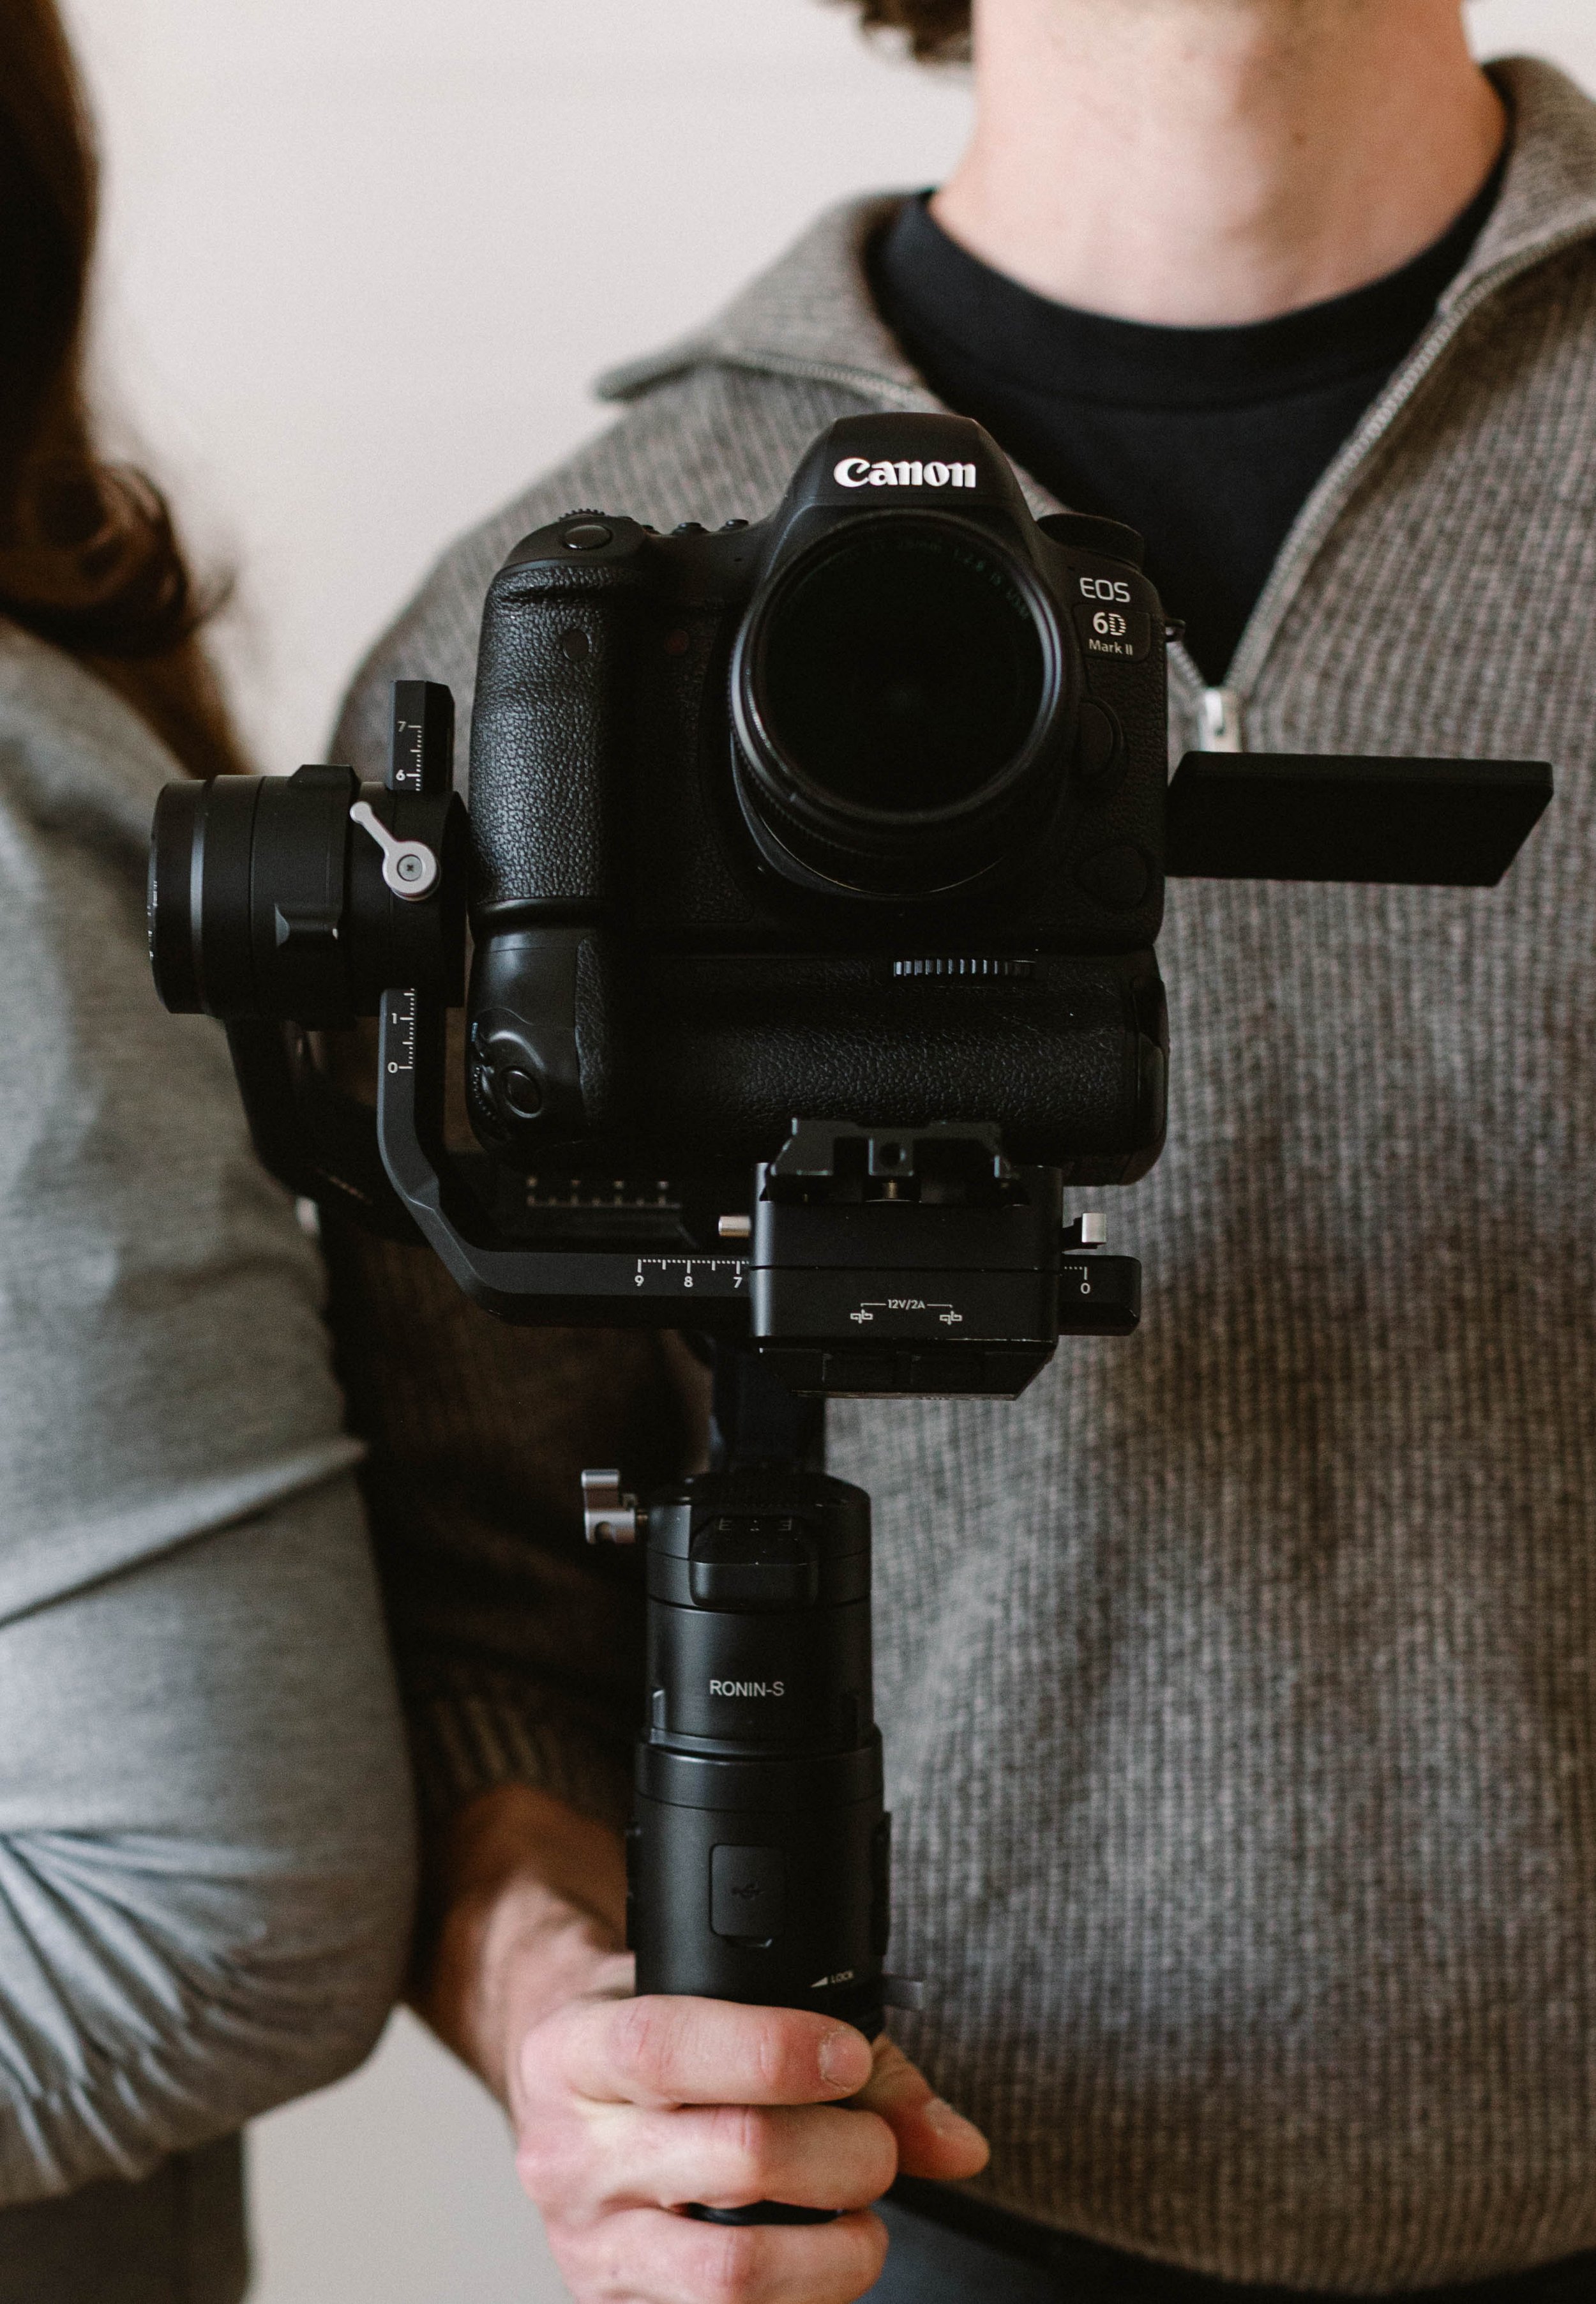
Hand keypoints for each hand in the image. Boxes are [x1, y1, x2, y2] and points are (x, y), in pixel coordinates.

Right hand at [416, 1785, 987, 2303]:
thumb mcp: (710, 2003)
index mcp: (573, 2052)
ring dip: (834, 2251)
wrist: (564, 2093)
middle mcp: (566, 2153)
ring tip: (862, 2218)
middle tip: (878, 2146)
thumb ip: (846, 2061)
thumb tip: (957, 2143)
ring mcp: (589, 2246)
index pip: (663, 2050)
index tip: (849, 2056)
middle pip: (730, 2157)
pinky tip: (821, 2262)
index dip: (772, 2052)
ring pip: (732, 2271)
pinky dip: (803, 2301)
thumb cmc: (653, 2039)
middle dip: (842, 2153)